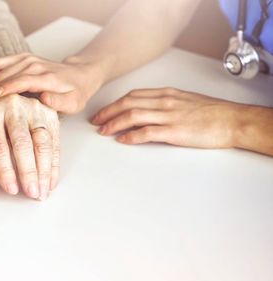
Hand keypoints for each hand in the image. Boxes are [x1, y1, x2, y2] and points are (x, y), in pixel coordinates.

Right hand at [0, 53, 99, 114]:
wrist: (80, 74)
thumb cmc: (76, 92)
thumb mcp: (74, 102)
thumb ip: (60, 101)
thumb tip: (44, 98)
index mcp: (47, 77)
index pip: (22, 81)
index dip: (6, 90)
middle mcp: (35, 65)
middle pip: (7, 78)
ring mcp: (27, 60)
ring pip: (1, 71)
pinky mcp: (22, 58)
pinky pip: (1, 62)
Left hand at [0, 94, 59, 199]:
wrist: (6, 103)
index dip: (5, 170)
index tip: (12, 189)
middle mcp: (14, 108)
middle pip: (22, 143)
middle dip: (28, 172)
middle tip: (31, 192)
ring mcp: (34, 110)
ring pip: (42, 143)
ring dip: (44, 171)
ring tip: (42, 191)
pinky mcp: (50, 115)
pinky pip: (55, 143)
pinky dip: (53, 166)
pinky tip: (50, 181)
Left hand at [93, 88, 249, 148]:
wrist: (232, 120)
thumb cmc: (211, 113)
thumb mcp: (184, 101)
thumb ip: (164, 104)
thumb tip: (145, 112)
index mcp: (167, 94)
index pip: (133, 95)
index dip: (114, 104)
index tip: (103, 112)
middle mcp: (164, 102)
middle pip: (127, 103)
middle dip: (107, 112)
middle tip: (95, 121)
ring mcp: (169, 116)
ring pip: (133, 116)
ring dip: (114, 124)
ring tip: (103, 131)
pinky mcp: (174, 131)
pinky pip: (146, 132)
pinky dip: (130, 136)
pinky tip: (122, 140)